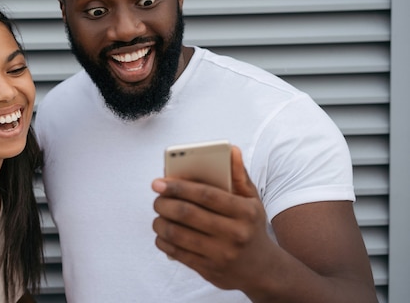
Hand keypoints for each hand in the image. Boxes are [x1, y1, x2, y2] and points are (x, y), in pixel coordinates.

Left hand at [152, 146, 277, 291]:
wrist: (263, 270)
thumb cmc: (251, 226)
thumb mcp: (252, 201)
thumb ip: (239, 175)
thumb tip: (231, 149)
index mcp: (244, 212)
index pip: (206, 195)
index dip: (179, 187)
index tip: (159, 182)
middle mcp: (234, 234)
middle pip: (188, 214)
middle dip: (164, 204)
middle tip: (156, 199)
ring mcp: (221, 254)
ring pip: (178, 235)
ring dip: (160, 223)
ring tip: (158, 215)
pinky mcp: (209, 270)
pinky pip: (177, 254)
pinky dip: (163, 242)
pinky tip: (162, 234)